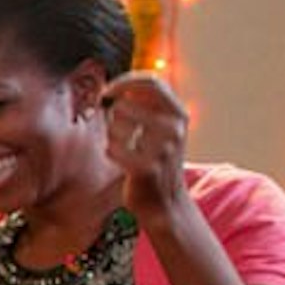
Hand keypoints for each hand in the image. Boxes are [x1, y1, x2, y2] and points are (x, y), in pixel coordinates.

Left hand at [101, 71, 193, 218]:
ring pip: (115, 126)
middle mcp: (174, 127)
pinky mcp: (147, 167)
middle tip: (119, 134)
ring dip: (112, 136)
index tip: (106, 91)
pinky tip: (121, 161)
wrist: (166, 202)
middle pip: (125, 105)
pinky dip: (111, 152)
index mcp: (178, 113)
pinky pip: (112, 148)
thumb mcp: (162, 128)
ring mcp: (163, 147)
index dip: (124, 81)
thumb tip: (120, 86)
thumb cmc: (157, 161)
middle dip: (112, 118)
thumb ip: (147, 106)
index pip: (151, 82)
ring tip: (124, 149)